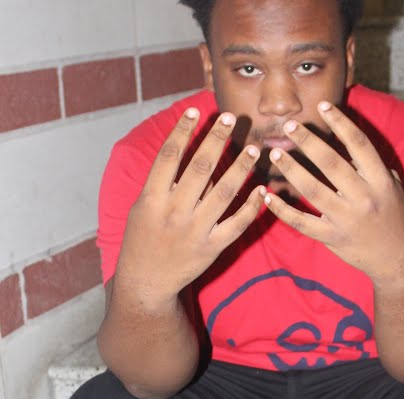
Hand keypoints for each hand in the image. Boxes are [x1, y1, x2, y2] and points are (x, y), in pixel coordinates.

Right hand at [117, 108, 265, 305]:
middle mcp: (173, 213)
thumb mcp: (141, 209)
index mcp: (151, 200)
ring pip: (224, 193)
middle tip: (229, 118)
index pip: (168, 157)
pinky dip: (251, 207)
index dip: (182, 131)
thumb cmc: (142, 239)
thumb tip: (194, 156)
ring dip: (240, 168)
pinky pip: (236, 224)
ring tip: (253, 148)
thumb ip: (163, 184)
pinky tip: (262, 189)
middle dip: (216, 140)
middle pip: (199, 168)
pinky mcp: (212, 249)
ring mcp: (195, 232)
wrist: (146, 283)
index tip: (195, 111)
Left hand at [261, 101, 403, 285]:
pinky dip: (283, 210)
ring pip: (312, 190)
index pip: (359, 144)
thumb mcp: (392, 186)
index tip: (323, 106)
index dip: (340, 122)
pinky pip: (302, 222)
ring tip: (275, 154)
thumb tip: (349, 141)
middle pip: (330, 163)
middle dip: (307, 142)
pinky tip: (268, 196)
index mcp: (380, 180)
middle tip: (289, 126)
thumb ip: (372, 165)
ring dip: (290, 170)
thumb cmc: (394, 216)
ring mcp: (346, 219)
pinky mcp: (332, 238)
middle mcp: (364, 197)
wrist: (398, 258)